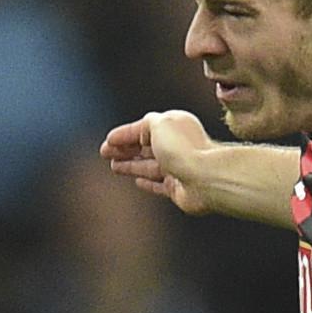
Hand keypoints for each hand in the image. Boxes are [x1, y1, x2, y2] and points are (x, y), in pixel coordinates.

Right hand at [102, 110, 221, 211]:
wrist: (206, 179)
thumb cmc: (184, 150)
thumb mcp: (159, 124)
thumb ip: (148, 123)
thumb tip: (142, 132)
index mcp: (174, 126)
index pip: (143, 129)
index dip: (124, 135)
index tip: (107, 141)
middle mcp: (178, 146)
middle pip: (146, 147)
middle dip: (125, 150)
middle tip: (105, 154)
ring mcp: (179, 168)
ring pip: (149, 166)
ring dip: (131, 165)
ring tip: (114, 166)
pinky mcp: (179, 189)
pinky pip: (159, 184)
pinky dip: (148, 182)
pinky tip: (137, 181)